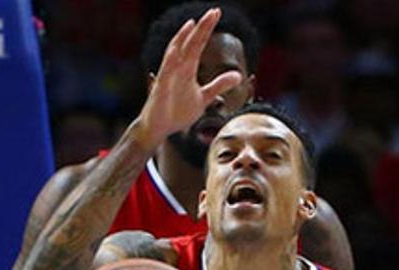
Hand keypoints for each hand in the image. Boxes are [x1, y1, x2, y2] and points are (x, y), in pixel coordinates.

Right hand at [134, 8, 242, 147]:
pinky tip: (176, 50)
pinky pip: (165, 73)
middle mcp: (177, 69)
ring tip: (192, 24)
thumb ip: (219, 85)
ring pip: (175, 53)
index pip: (198, 44)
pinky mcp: (161, 89)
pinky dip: (170, 62)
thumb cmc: (177, 111)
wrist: (160, 128)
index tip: (216, 13)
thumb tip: (238, 75)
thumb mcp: (204, 97)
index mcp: (187, 69)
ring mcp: (168, 77)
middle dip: (201, 28)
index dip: (207, 29)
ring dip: (183, 38)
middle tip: (213, 12)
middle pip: (190, 44)